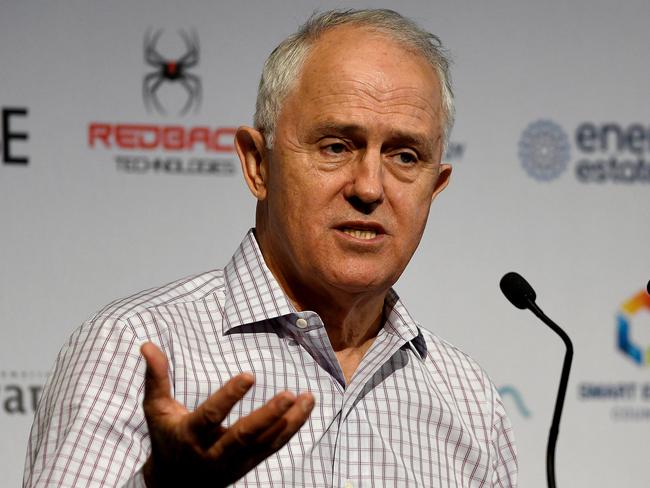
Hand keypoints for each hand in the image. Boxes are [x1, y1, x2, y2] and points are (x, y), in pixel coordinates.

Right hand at [140, 342, 313, 486]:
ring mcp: (233, 462)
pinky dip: (292, 429)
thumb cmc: (165, 438)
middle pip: (244, 435)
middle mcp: (213, 452)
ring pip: (265, 443)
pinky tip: (305, 408)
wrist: (173, 486)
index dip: (229, 397)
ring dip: (289, 421)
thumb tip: (147, 344)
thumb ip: (156, 377)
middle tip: (288, 393)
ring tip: (308, 397)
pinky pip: (273, 447)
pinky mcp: (248, 465)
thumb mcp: (155, 409)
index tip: (249, 375)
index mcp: (189, 435)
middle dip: (268, 415)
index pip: (211, 416)